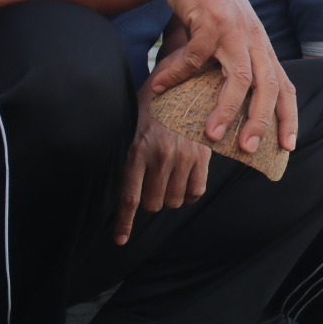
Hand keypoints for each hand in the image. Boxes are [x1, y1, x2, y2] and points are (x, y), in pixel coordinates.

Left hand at [113, 102, 210, 244]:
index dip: (124, 223)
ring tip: (166, 182)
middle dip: (149, 203)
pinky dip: (189, 194)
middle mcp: (160, 156)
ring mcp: (184, 157)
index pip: (129, 197)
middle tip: (149, 188)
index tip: (120, 241)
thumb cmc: (153, 103)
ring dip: (168, 198)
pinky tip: (183, 184)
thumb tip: (119, 181)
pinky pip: (196, 191)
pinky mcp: (203, 156)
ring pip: (174, 200)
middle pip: (152, 203)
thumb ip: (126, 151)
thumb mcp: (131, 122)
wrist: (186, 82)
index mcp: (138, 149)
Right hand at [151, 0, 297, 155]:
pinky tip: (160, 87)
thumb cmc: (210, 10)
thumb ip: (227, 69)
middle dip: (261, 121)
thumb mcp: (228, 41)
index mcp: (262, 49)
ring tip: (212, 135)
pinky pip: (196, 56)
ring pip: (240, 76)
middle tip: (249, 150)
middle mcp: (255, 41)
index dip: (288, 117)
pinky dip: (178, 73)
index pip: (284, 87)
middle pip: (268, 87)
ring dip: (226, 108)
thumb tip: (217, 110)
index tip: (288, 146)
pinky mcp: (211, 21)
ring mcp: (235, 31)